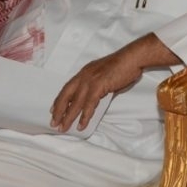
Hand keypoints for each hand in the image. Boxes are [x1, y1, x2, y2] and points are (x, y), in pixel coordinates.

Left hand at [51, 33, 180, 133]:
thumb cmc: (124, 66)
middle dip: (58, 111)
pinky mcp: (98, 85)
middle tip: (54, 123)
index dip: (59, 100)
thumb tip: (99, 99)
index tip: (53, 110)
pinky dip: (85, 116)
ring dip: (68, 117)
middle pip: (66, 95)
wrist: (132, 58)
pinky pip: (89, 105)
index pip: (67, 88)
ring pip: (75, 102)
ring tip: (64, 128)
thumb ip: (100, 88)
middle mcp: (84, 75)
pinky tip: (81, 125)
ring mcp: (90, 80)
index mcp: (85, 72)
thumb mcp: (106, 76)